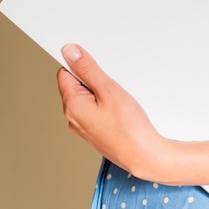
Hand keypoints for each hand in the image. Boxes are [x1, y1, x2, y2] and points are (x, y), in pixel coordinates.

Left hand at [57, 44, 170, 181]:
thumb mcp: (109, 90)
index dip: (80, 65)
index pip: (65, 73)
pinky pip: (95, 111)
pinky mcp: (95, 132)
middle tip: (112, 85)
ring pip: (87, 99)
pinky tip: (120, 111)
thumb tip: (70, 53)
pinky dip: (105, 106)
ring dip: (101, 94)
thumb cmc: (129, 129)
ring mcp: (83, 127)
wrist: (144, 156)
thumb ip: (88, 70)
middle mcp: (73, 118)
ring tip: (118, 100)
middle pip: (76, 86)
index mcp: (72, 106)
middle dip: (93, 80)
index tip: (95, 64)